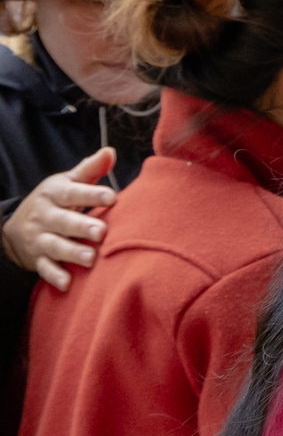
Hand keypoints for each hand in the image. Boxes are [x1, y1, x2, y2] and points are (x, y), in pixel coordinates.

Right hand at [2, 148, 115, 290]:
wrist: (16, 226)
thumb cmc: (56, 201)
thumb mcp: (67, 182)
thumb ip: (90, 170)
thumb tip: (110, 152)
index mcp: (54, 194)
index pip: (72, 192)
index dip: (92, 194)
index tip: (113, 196)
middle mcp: (45, 216)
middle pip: (63, 221)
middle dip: (81, 226)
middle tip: (101, 232)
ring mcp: (40, 239)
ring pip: (54, 245)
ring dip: (71, 252)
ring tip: (91, 258)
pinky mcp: (38, 259)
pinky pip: (44, 268)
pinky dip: (55, 276)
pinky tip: (68, 284)